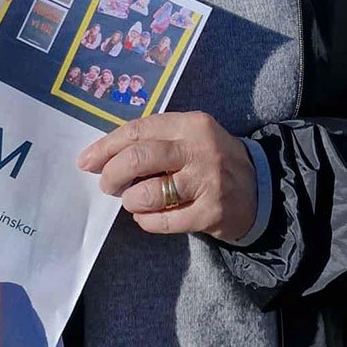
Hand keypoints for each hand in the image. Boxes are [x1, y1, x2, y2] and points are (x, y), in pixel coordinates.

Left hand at [77, 110, 256, 241]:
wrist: (260, 188)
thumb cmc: (212, 160)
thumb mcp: (191, 137)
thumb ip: (155, 140)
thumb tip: (104, 155)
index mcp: (191, 124)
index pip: (138, 130)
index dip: (107, 146)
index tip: (86, 161)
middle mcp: (200, 149)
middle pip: (140, 157)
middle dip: (113, 173)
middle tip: (107, 185)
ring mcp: (207, 181)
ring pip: (150, 192)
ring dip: (131, 200)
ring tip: (132, 201)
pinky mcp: (211, 212)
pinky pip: (165, 221)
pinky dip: (147, 221)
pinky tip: (146, 218)